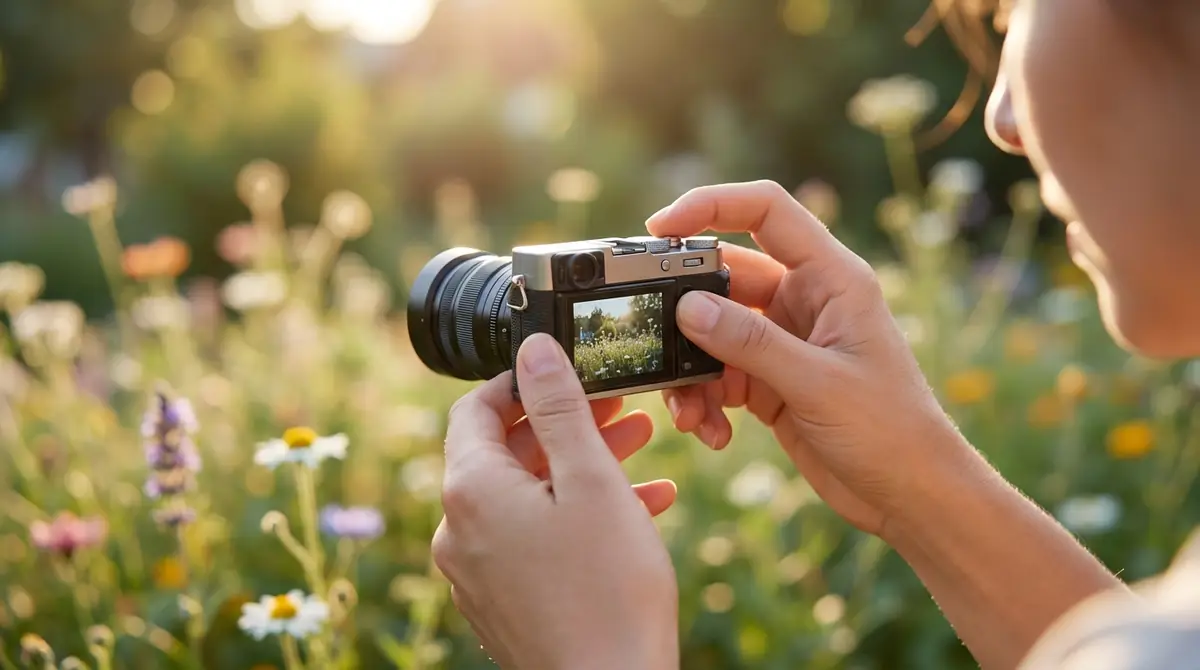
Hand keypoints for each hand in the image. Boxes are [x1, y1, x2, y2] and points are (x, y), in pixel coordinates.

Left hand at [432, 333, 679, 669]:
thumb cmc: (607, 592)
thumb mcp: (591, 481)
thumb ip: (560, 408)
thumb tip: (533, 348)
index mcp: (471, 491)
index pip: (474, 408)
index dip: (522, 381)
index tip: (570, 371)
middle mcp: (459, 530)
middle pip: (505, 452)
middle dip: (566, 423)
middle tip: (620, 407)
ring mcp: (477, 570)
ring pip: (526, 494)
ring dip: (580, 465)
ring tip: (640, 446)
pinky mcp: (501, 600)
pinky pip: (532, 537)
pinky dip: (576, 513)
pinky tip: (641, 505)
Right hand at [649, 180, 972, 534]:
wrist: (912, 495)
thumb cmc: (891, 430)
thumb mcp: (817, 384)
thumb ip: (751, 343)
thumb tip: (686, 307)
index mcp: (831, 278)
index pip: (766, 211)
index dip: (711, 205)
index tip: (658, 229)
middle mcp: (805, 300)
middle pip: (725, 277)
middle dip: (684, 309)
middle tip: (653, 336)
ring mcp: (785, 341)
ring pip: (713, 332)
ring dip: (691, 369)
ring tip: (688, 412)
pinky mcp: (771, 381)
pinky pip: (719, 374)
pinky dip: (705, 400)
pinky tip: (713, 433)